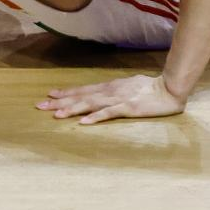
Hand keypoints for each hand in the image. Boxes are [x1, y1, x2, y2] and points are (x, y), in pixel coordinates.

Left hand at [36, 74, 186, 124]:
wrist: (168, 89)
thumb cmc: (149, 88)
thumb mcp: (127, 87)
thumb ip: (114, 91)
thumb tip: (101, 94)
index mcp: (109, 87)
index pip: (83, 90)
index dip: (66, 93)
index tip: (49, 95)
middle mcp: (109, 91)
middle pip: (81, 96)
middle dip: (60, 101)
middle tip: (41, 106)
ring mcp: (118, 99)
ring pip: (90, 104)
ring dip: (73, 109)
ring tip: (56, 115)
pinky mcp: (128, 108)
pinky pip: (109, 113)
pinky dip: (95, 117)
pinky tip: (83, 122)